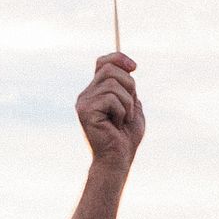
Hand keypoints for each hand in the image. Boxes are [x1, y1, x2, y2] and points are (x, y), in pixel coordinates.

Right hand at [77, 52, 144, 170]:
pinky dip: (122, 111)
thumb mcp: (132, 106)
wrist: (118, 160)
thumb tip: (128, 66)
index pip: (103, 62)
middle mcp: (87, 95)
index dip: (118, 58)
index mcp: (96, 92)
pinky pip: (111, 98)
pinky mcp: (86, 111)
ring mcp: (84, 102)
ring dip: (128, 103)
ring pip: (113, 83)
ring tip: (124, 120)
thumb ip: (128, 88)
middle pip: (110, 68)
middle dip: (129, 85)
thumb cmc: (126, 138)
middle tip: (131, 107)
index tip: (134, 67)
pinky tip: (117, 125)